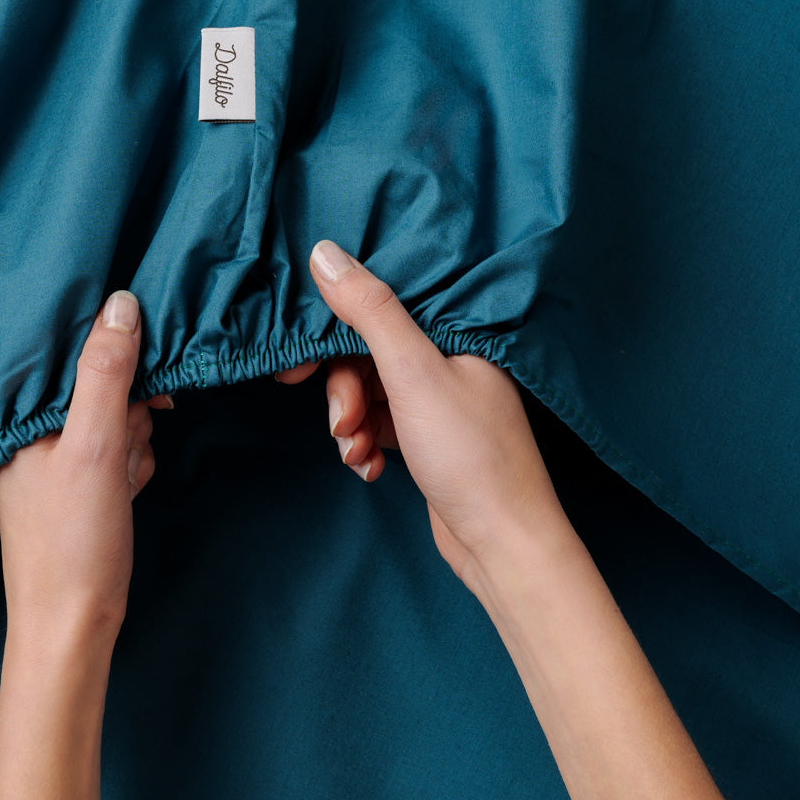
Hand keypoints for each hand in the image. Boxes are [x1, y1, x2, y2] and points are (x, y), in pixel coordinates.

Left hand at [0, 288, 171, 640]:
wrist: (73, 625)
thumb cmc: (72, 540)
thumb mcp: (93, 447)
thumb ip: (106, 372)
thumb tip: (122, 302)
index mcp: (16, 410)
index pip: (67, 346)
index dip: (113, 354)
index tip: (141, 377)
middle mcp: (30, 425)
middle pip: (102, 378)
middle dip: (128, 410)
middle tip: (121, 448)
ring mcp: (55, 452)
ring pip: (119, 411)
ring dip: (133, 441)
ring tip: (119, 481)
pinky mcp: (79, 476)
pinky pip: (122, 444)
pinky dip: (132, 464)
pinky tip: (124, 492)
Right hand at [275, 240, 567, 593]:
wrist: (504, 546)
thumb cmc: (472, 454)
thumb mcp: (413, 374)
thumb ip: (370, 311)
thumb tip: (324, 253)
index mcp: (457, 331)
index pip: (382, 307)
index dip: (335, 329)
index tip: (295, 361)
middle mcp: (450, 360)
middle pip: (368, 354)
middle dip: (343, 390)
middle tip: (339, 422)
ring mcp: (440, 402)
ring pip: (369, 392)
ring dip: (351, 422)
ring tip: (357, 451)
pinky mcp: (430, 439)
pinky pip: (380, 425)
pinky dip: (366, 443)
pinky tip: (370, 467)